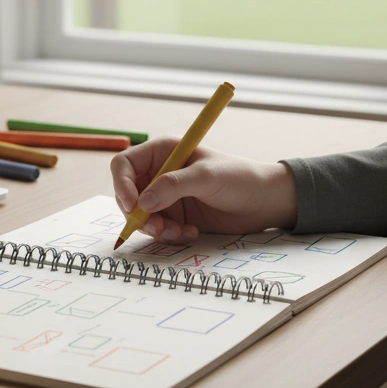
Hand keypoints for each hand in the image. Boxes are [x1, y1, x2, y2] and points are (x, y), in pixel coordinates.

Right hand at [109, 136, 297, 241]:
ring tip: (179, 232)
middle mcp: (160, 173)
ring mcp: (166, 196)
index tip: (133, 205)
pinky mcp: (176, 215)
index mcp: (163, 152)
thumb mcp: (206, 177)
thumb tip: (142, 202)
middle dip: (138, 214)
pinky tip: (191, 232)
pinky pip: (158, 229)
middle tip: (157, 228)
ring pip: (141, 216)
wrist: (264, 202)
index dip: (122, 185)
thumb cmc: (239, 178)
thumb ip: (173, 186)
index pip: (124, 165)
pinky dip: (169, 235)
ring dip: (155, 228)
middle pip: (127, 194)